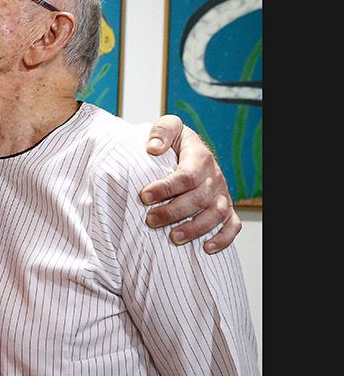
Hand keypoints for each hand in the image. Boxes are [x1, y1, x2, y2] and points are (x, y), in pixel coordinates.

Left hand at [140, 115, 241, 253]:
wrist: (190, 149)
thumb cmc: (176, 142)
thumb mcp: (169, 126)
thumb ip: (161, 131)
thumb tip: (153, 148)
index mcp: (200, 157)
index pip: (186, 176)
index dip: (166, 188)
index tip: (144, 196)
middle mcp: (214, 177)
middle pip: (199, 198)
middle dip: (173, 212)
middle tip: (150, 220)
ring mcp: (222, 194)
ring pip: (216, 215)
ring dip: (195, 228)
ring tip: (172, 238)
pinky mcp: (226, 208)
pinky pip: (232, 225)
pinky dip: (223, 239)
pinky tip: (206, 248)